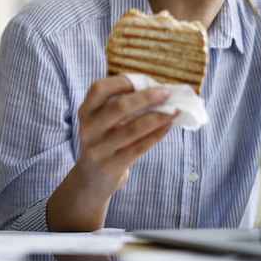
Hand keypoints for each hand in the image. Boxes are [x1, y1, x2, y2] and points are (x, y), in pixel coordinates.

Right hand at [74, 75, 175, 198]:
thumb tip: (157, 91)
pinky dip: (156, 135)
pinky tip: (168, 127)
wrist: (90, 180)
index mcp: (86, 112)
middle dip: (146, 98)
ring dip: (157, 117)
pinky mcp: (111, 165)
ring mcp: (98, 148)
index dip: (122, 82)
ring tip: (174, 110)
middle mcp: (89, 128)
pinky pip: (138, 148)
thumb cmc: (104, 142)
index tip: (144, 80)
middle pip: (118, 107)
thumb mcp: (102, 123)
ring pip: (132, 129)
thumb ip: (120, 107)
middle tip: (167, 93)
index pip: (99, 89)